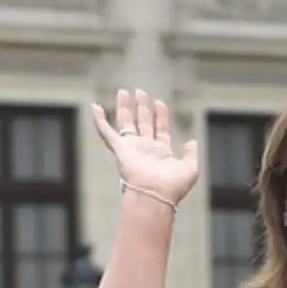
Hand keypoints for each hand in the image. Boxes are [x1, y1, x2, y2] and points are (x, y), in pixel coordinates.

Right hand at [91, 89, 198, 205]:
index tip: (159, 103)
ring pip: (126, 123)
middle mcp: (145, 150)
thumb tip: (192, 142)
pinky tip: (95, 107)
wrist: (155, 195)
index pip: (160, 129)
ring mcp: (131, 149)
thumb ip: (191, 154)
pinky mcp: (120, 150)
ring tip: (123, 92)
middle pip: (142, 123)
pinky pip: (106, 132)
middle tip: (140, 92)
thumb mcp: (190, 168)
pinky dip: (99, 120)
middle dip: (142, 108)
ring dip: (125, 108)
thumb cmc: (172, 187)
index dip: (160, 116)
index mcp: (161, 153)